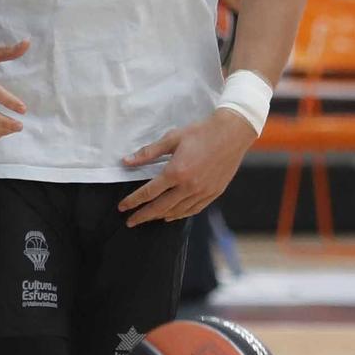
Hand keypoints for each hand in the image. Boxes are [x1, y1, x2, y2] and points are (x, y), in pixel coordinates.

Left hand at [119, 111, 254, 225]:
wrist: (233, 133)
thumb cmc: (202, 132)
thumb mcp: (172, 138)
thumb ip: (148, 153)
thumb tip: (127, 161)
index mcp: (176, 172)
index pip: (148, 193)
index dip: (133, 201)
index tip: (122, 207)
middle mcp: (189, 186)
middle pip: (160, 208)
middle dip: (143, 216)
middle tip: (130, 222)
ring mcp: (202, 192)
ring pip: (177, 211)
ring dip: (160, 216)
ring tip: (149, 217)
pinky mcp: (213, 193)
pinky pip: (193, 210)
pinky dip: (180, 215)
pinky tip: (172, 215)